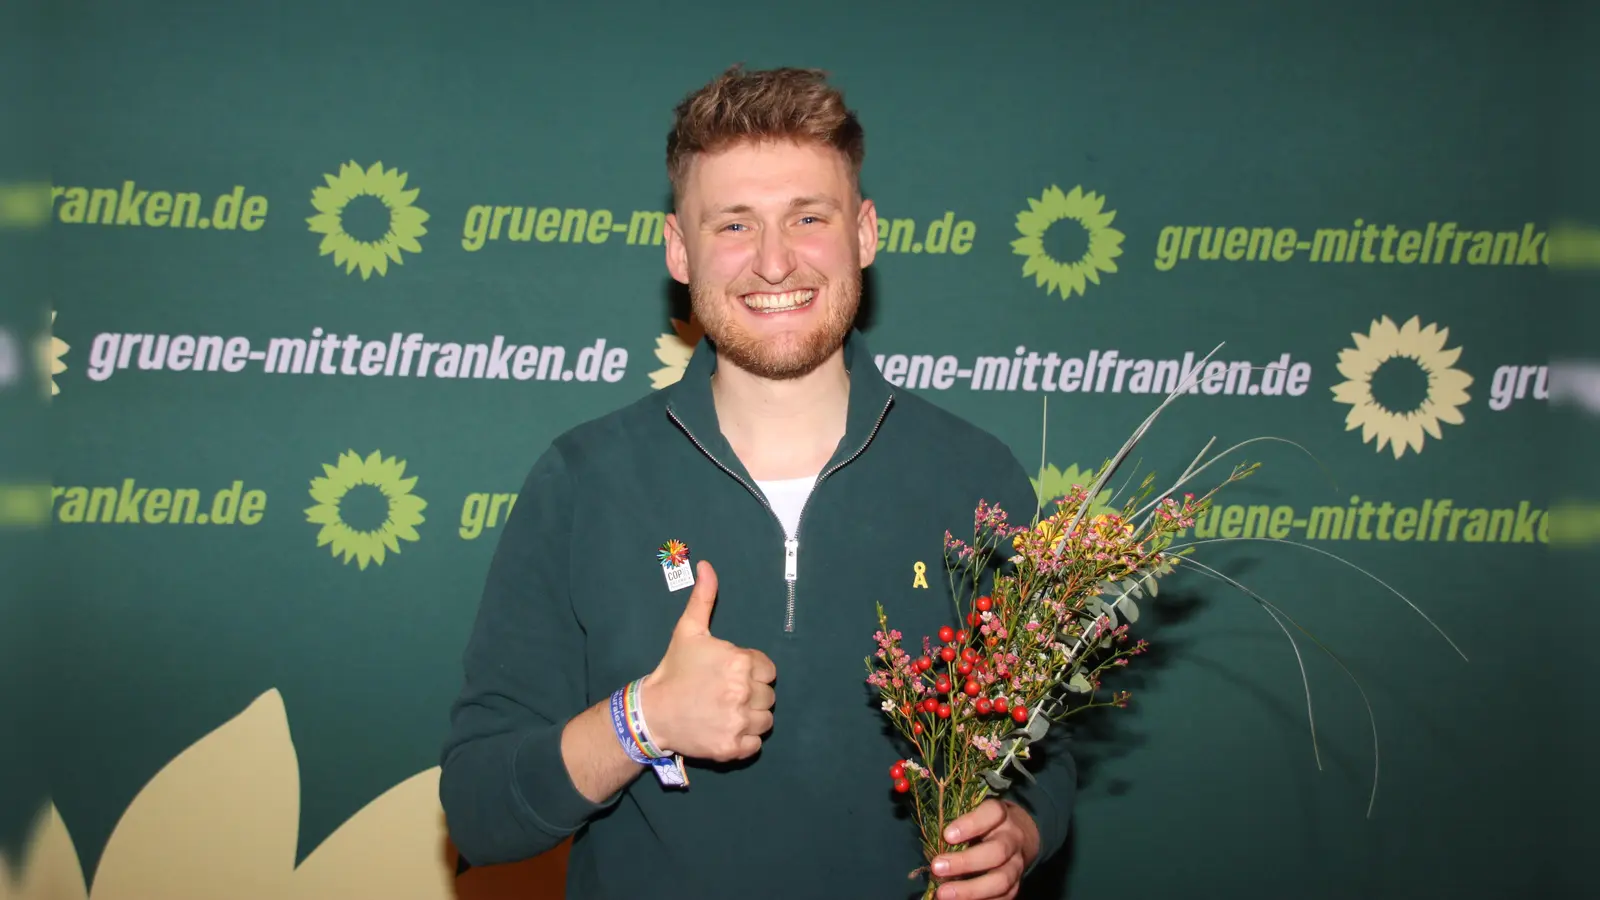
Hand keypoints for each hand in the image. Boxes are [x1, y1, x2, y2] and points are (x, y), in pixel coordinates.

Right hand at [639, 560, 776, 761]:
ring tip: (725, 712)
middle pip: (768, 695)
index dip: (751, 672)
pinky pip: (756, 745)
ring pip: (765, 720)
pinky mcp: (732, 747)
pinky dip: (744, 741)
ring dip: (750, 718)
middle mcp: (743, 692)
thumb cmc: (674, 669)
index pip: (768, 670)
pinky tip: (724, 729)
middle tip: (723, 695)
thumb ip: (704, 598)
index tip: (729, 676)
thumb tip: (707, 565)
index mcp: (740, 662)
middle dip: (751, 695)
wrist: (652, 712)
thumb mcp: (688, 631)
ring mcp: (738, 722)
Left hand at [929, 799, 1040, 899]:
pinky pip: (1003, 897)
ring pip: (1001, 880)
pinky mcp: (1016, 884)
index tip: (947, 835)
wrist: (1017, 836)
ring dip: (970, 890)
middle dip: (966, 862)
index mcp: (1002, 815)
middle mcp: (1013, 839)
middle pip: (997, 851)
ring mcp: (1017, 864)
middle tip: (937, 867)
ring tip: (942, 894)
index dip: (970, 824)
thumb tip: (931, 840)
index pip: (992, 814)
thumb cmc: (984, 823)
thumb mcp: (974, 812)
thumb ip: (957, 820)